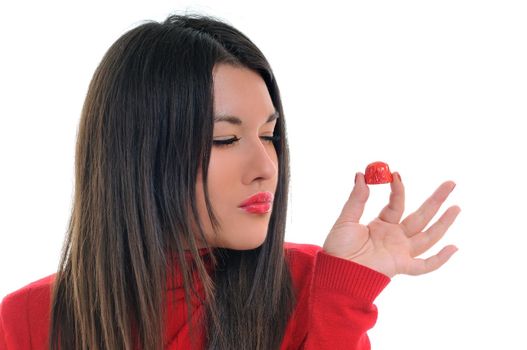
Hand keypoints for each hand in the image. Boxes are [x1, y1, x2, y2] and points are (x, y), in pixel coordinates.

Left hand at [322, 172, 460, 277]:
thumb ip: (356, 199)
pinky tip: (454, 247)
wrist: (335, 271)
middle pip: (421, 216)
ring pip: (428, 236)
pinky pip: (424, 265)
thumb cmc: (338, 248)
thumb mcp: (346, 219)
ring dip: (443, 223)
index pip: (397, 204)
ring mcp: (400, 251)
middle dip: (436, 200)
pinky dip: (439, 259)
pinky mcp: (401, 266)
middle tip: (451, 183)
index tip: (396, 174)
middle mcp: (394, 237)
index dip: (398, 189)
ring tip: (456, 207)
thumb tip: (360, 175)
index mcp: (381, 225)